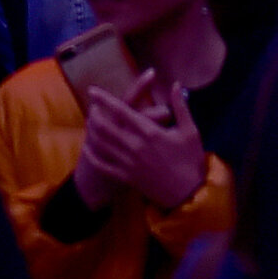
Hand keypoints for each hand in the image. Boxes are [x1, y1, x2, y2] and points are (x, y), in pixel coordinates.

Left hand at [77, 71, 207, 212]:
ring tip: (89, 122)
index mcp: (150, 132)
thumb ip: (180, 106)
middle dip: (95, 114)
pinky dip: (93, 156)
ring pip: (102, 144)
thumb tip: (176, 84)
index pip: (122, 110)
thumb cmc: (191, 161)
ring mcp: (130, 163)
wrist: (189, 195)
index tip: (92, 90)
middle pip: (106, 126)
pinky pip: (104, 166)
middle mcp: (136, 146)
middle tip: (91, 106)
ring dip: (92, 131)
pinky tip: (87, 148)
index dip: (104, 99)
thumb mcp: (190, 131)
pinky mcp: (127, 178)